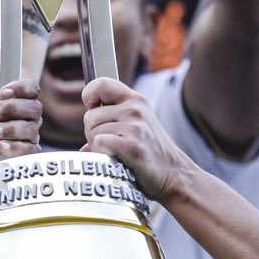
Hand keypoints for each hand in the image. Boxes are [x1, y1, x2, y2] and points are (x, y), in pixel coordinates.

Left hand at [82, 76, 196, 201]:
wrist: (174, 174)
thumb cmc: (151, 152)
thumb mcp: (138, 125)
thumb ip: (112, 122)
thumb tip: (85, 144)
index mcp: (135, 100)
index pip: (100, 83)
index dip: (89, 96)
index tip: (92, 109)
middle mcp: (135, 109)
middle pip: (90, 116)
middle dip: (92, 133)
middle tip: (109, 144)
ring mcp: (135, 127)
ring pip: (92, 133)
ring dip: (97, 147)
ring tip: (115, 153)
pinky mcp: (132, 146)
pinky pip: (99, 142)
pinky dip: (101, 153)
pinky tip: (115, 158)